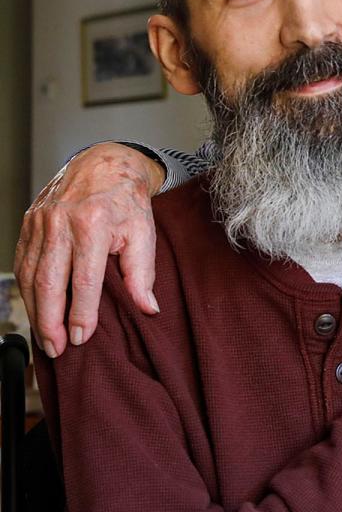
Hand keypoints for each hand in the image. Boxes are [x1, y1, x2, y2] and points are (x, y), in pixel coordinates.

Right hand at [15, 143, 163, 357]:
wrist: (106, 163)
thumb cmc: (127, 199)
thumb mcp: (144, 231)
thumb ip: (142, 272)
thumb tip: (148, 308)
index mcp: (93, 223)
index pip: (83, 280)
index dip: (81, 313)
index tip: (82, 338)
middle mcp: (61, 222)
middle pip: (48, 282)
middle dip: (50, 321)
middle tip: (56, 348)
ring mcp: (41, 221)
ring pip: (29, 275)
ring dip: (35, 311)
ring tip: (45, 337)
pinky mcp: (29, 222)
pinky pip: (22, 262)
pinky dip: (26, 290)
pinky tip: (34, 309)